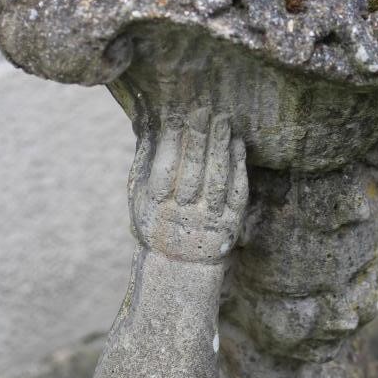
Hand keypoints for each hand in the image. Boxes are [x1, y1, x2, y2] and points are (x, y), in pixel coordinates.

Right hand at [131, 107, 247, 261]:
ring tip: (223, 119)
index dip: (171, 142)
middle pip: (193, 172)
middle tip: (203, 111)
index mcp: (156, 207)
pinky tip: (237, 143)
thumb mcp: (139, 196)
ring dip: (220, 148)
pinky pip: (237, 193)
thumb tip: (145, 121)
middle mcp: (183, 215)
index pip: (165, 170)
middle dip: (198, 139)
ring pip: (216, 180)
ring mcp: (209, 220)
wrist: (179, 266)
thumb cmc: (155, 221)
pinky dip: (238, 167)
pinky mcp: (230, 224)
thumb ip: (144, 159)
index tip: (177, 116)